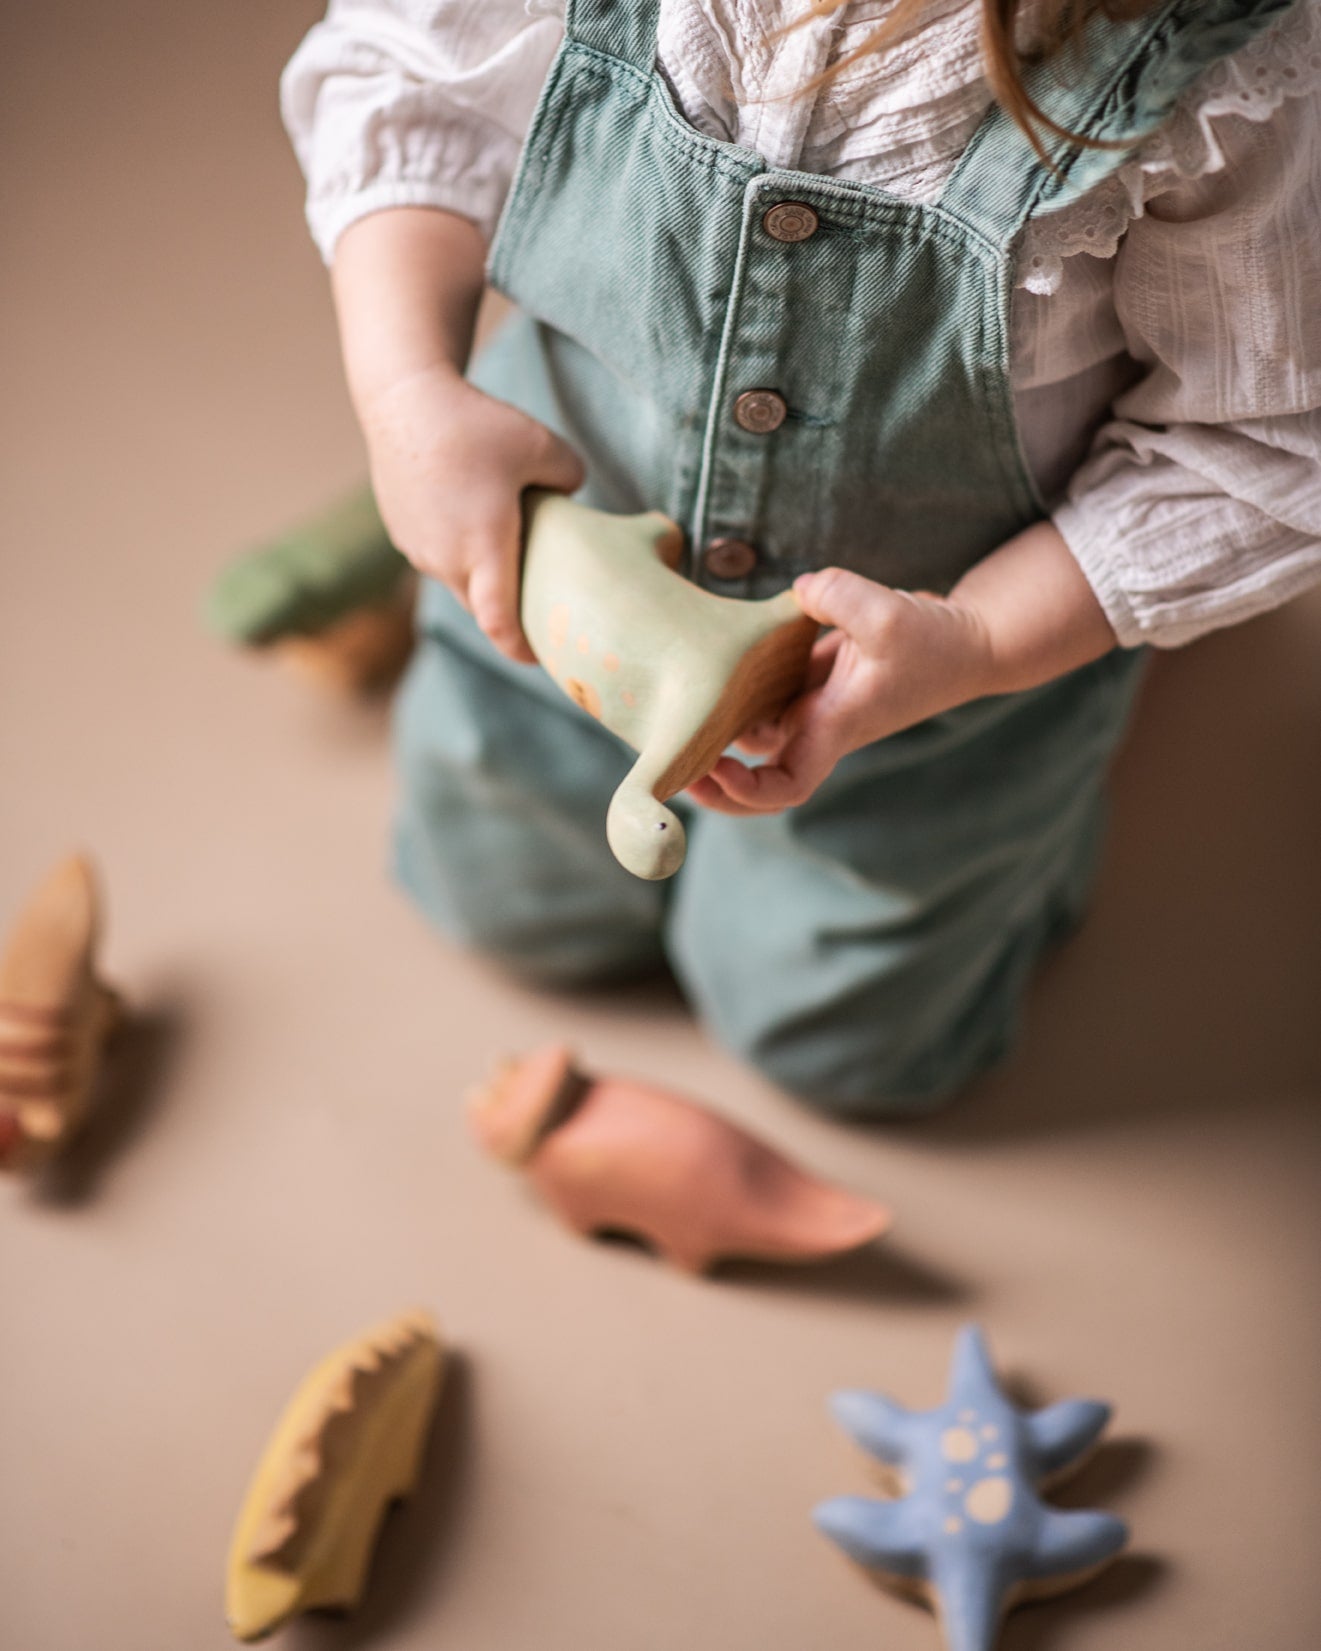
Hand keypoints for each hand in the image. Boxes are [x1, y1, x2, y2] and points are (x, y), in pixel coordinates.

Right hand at [331, 207, 584, 661]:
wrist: (402, 398)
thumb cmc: (475, 423)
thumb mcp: (546, 446)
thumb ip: (571, 479)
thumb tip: (569, 496)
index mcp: (483, 550)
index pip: (500, 625)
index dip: (522, 650)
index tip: (544, 659)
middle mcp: (446, 560)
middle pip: (484, 607)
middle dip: (511, 610)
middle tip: (543, 603)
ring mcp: (419, 551)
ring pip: (460, 581)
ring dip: (483, 577)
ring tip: (510, 549)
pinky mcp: (402, 534)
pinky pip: (439, 558)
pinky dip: (460, 552)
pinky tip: (474, 518)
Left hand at [687, 520, 1118, 816]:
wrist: (966, 642)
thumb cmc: (937, 643)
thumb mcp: (891, 615)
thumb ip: (841, 597)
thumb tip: (798, 588)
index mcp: (833, 728)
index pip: (786, 786)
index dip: (746, 793)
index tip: (715, 772)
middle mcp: (816, 725)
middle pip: (753, 774)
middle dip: (711, 778)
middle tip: (664, 760)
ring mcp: (812, 704)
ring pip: (748, 728)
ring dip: (714, 724)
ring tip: (669, 703)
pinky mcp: (811, 678)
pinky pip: (760, 689)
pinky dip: (734, 682)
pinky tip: (705, 655)